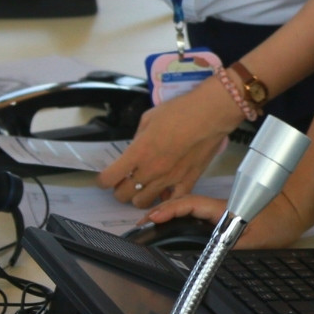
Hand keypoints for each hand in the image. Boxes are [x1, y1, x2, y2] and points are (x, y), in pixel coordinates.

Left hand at [97, 81, 240, 207]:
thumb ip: (138, 138)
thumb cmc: (180, 110)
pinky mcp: (187, 183)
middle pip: (123, 195)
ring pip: (142, 203)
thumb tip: (134, 149)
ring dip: (139, 196)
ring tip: (144, 186)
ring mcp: (169, 180)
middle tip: (125, 180)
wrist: (210, 114)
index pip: (109, 178)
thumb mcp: (149, 117)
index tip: (105, 178)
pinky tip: (164, 190)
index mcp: (138, 152)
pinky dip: (163, 199)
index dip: (103, 180)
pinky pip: (170, 202)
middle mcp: (150, 170)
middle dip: (120, 188)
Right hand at [142, 192, 307, 248]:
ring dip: (170, 214)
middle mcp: (218, 207)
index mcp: (222, 209)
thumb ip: (232, 247)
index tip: (152, 218)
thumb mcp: (255, 240)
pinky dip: (182, 217)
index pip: (190, 205)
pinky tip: (175, 226)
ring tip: (152, 225)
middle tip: (142, 224)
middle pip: (184, 205)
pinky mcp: (224, 215)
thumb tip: (212, 258)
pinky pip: (198, 214)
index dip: (169, 210)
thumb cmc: (278, 221)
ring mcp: (220, 210)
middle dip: (162, 212)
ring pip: (190, 208)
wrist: (293, 209)